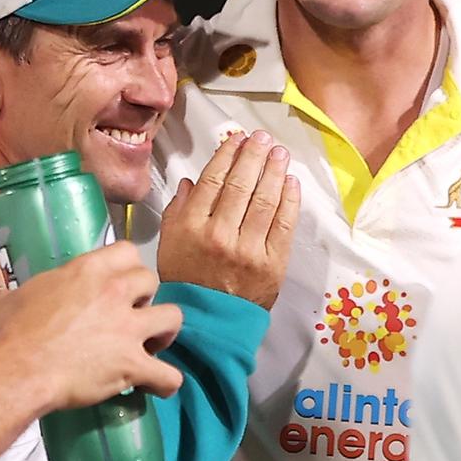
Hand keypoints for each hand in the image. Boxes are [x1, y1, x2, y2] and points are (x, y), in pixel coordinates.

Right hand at [0, 241, 183, 408]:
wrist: (14, 370)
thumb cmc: (8, 333)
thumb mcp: (18, 296)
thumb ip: (37, 291)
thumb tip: (24, 299)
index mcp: (89, 269)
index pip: (127, 251)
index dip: (126, 268)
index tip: (118, 284)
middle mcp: (115, 291)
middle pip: (151, 280)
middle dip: (145, 298)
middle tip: (129, 316)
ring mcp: (127, 328)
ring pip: (173, 318)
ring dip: (164, 332)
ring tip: (150, 345)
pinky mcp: (132, 364)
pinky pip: (168, 374)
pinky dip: (165, 381)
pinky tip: (156, 385)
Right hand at [157, 130, 299, 309]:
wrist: (209, 323)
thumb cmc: (187, 281)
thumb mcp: (169, 244)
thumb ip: (178, 210)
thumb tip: (191, 181)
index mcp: (192, 228)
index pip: (213, 181)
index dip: (227, 156)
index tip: (236, 139)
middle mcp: (221, 236)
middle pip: (241, 185)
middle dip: (253, 156)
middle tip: (262, 138)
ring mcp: (249, 250)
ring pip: (265, 200)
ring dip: (274, 171)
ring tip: (279, 152)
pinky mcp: (273, 263)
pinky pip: (284, 225)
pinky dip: (289, 200)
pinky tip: (291, 182)